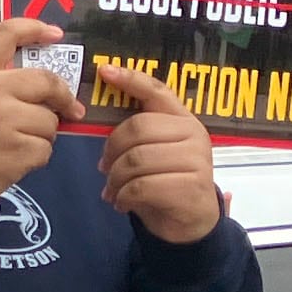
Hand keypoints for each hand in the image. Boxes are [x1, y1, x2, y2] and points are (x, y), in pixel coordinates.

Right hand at [0, 17, 75, 220]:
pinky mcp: (19, 151)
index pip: (5, 34)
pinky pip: (45, 149)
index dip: (34, 28)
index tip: (55, 34)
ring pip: (49, 121)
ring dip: (41, 135)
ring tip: (14, 146)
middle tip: (68, 109)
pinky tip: (11, 163)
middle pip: (46, 79)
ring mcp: (7, 120)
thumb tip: (37, 91)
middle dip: (63, 95)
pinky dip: (34, 158)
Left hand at [93, 60, 225, 244]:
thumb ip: (137, 134)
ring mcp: (196, 160)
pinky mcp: (191, 187)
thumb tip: (94, 121)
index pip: (157, 91)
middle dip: (112, 151)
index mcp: (183, 119)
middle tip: (104, 169)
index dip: (131, 80)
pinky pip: (142, 186)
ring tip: (113, 190)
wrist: (192, 220)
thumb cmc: (166, 180)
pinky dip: (123, 196)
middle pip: (137, 129)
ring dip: (115, 179)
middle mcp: (194, 134)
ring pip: (136, 160)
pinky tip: (122, 202)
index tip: (104, 71)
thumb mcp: (154, 152)